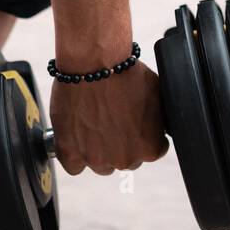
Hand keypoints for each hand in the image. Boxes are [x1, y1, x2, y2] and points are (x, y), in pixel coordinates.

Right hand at [50, 61, 168, 176]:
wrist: (94, 62)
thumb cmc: (127, 74)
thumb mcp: (157, 96)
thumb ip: (159, 120)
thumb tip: (160, 126)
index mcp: (149, 148)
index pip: (151, 151)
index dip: (143, 134)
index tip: (134, 122)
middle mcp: (124, 159)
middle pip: (126, 159)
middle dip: (121, 143)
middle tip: (113, 120)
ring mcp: (95, 158)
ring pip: (100, 164)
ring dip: (99, 151)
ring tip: (94, 125)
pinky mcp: (69, 152)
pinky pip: (74, 166)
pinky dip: (74, 155)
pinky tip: (76, 139)